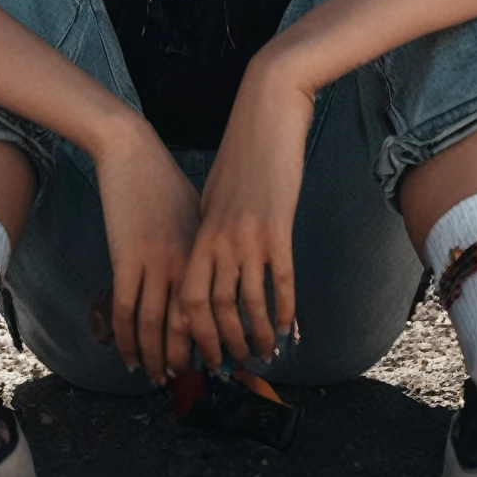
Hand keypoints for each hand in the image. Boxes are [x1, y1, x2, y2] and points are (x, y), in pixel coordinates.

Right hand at [93, 116, 200, 380]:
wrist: (132, 151)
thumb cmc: (165, 179)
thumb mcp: (195, 213)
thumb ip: (202, 246)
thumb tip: (210, 274)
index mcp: (205, 251)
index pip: (215, 308)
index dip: (218, 339)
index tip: (221, 359)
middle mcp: (185, 262)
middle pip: (190, 324)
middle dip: (191, 356)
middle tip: (193, 379)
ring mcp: (154, 262)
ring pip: (156, 325)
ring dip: (158, 357)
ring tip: (161, 377)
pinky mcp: (124, 259)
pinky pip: (126, 310)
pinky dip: (128, 339)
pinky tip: (131, 357)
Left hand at [173, 52, 313, 369]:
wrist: (266, 107)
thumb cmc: (243, 147)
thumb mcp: (217, 189)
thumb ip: (212, 223)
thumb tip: (211, 252)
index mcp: (200, 229)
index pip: (187, 295)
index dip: (190, 331)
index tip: (196, 353)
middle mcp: (218, 237)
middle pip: (213, 308)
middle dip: (221, 344)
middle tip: (231, 369)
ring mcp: (246, 234)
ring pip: (247, 302)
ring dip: (255, 336)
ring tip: (263, 357)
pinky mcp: (277, 225)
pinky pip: (280, 280)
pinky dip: (284, 310)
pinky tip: (289, 330)